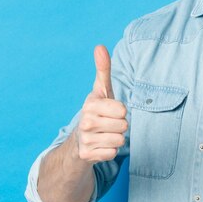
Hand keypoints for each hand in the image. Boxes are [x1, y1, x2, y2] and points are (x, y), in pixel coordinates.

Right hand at [73, 45, 127, 163]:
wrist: (79, 141)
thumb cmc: (97, 112)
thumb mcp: (101, 91)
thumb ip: (103, 69)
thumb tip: (100, 46)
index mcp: (91, 104)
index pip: (122, 110)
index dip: (121, 112)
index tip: (110, 111)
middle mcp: (85, 121)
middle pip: (123, 125)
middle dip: (119, 126)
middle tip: (108, 125)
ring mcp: (85, 139)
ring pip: (120, 140)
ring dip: (116, 139)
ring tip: (105, 135)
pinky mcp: (86, 155)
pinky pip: (113, 153)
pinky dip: (110, 151)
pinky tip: (100, 146)